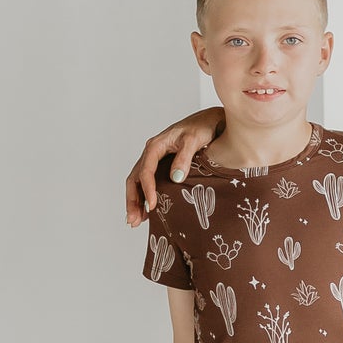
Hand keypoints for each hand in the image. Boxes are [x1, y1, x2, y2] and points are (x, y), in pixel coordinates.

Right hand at [125, 108, 225, 224]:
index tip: (152, 207)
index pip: (145, 172)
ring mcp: (155, 159)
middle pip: (134, 179)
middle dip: (133, 201)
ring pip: (138, 182)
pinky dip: (144, 196)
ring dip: (136, 201)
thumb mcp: (193, 141)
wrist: (210, 120)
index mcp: (155, 146)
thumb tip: (175, 179)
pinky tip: (147, 211)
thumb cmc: (202, 128)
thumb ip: (184, 158)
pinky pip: (148, 181)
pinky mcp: (162, 164)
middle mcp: (151, 153)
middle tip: (133, 221)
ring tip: (136, 221)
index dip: (147, 191)